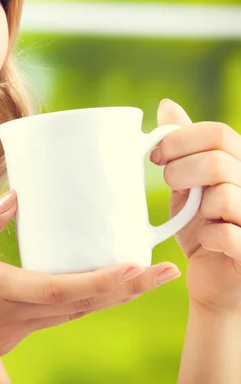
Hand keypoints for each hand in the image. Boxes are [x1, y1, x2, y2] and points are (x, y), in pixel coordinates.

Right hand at [0, 190, 178, 383]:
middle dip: (124, 289)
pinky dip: (79, 302)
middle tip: (163, 272)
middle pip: (78, 304)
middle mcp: (7, 315)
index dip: (101, 280)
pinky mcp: (4, 340)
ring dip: (109, 297)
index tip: (136, 267)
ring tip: (140, 278)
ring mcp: (9, 334)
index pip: (56, 288)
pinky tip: (88, 286)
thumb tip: (13, 198)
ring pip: (71, 315)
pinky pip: (52, 319)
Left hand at [150, 98, 240, 311]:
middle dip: (179, 171)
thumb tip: (167, 105)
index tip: (155, 155)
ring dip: (196, 207)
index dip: (179, 139)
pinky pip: (227, 233)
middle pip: (217, 160)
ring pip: (223, 195)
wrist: (212, 278)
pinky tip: (205, 240)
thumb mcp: (188, 182)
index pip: (217, 132)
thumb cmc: (201, 226)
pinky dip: (207, 236)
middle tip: (169, 184)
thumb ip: (184, 146)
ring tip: (194, 215)